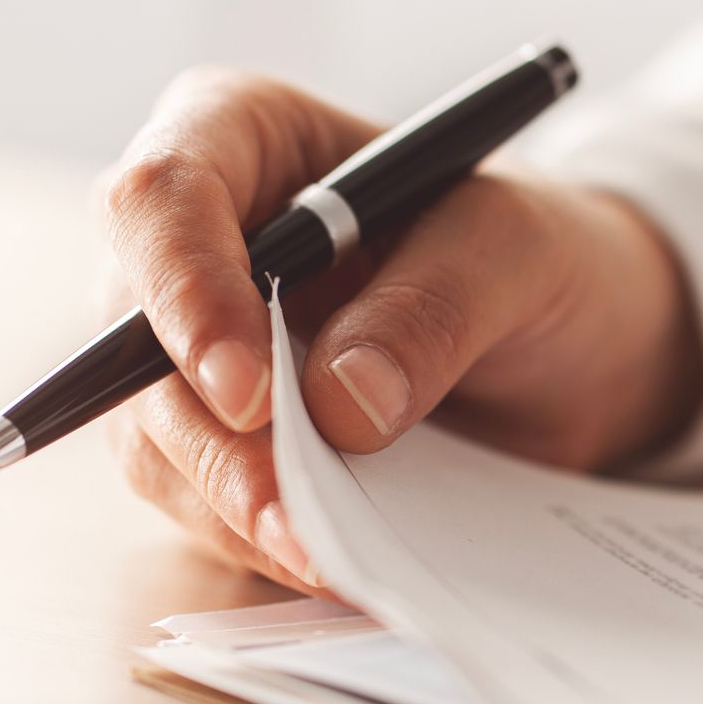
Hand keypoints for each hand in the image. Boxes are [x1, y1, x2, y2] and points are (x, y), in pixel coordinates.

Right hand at [99, 66, 702, 591]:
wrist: (568, 344)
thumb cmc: (535, 257)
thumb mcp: (521, 252)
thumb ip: (439, 305)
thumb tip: (341, 405)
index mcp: (244, 135)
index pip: (160, 197)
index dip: (187, 295)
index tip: (252, 394)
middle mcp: (193, 239)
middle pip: (134, 338)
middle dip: (210, 440)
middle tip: (290, 517)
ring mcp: (190, 345)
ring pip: (153, 435)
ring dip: (227, 506)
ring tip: (321, 561)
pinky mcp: (218, 437)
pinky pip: (199, 498)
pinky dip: (252, 538)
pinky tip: (325, 567)